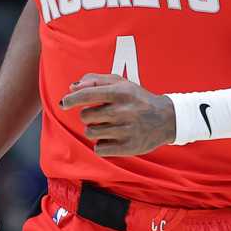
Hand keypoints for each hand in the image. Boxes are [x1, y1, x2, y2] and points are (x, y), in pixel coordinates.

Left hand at [60, 73, 176, 156]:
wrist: (166, 119)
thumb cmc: (137, 99)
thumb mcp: (121, 83)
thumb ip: (96, 81)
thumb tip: (72, 87)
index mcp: (120, 92)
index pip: (88, 94)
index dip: (71, 99)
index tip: (64, 103)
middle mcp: (123, 111)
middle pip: (86, 116)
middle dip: (89, 116)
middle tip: (102, 115)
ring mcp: (126, 130)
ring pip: (91, 133)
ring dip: (94, 130)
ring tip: (108, 126)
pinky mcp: (128, 147)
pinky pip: (99, 149)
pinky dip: (102, 144)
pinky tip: (112, 138)